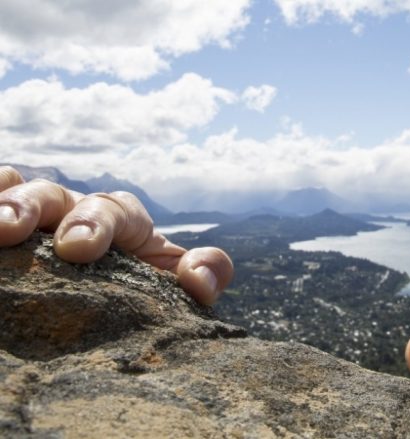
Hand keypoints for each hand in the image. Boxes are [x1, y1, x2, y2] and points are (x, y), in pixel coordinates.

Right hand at [0, 166, 232, 304]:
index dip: (96, 222)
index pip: (112, 209)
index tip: (79, 250)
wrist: (112, 309)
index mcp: (120, 220)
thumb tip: (198, 280)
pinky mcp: (14, 232)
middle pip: (52, 195)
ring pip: (15, 194)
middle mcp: (73, 210)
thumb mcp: (176, 282)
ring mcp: (37, 219)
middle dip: (32, 208)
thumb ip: (206, 273)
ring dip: (1, 204)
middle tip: (9, 231)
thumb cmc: (144, 289)